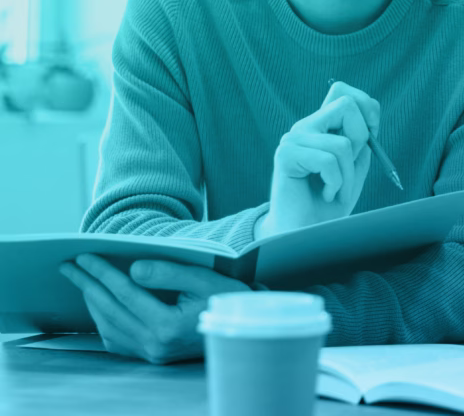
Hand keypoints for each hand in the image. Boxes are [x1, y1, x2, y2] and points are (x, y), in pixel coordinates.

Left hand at [58, 254, 250, 363]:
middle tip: (69, 266)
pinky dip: (105, 322)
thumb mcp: (205, 279)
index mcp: (167, 324)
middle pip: (111, 309)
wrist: (245, 326)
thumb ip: (168, 273)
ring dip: (93, 303)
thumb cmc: (229, 299)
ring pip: (109, 327)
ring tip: (82, 282)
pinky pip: (119, 340)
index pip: (125, 293)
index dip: (102, 272)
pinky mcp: (154, 356)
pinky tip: (101, 308)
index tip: (84, 256)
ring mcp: (153, 353)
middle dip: (88, 285)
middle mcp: (156, 344)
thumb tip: (132, 270)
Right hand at [262, 80, 380, 236]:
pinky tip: (325, 194)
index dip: (366, 107)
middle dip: (361, 138)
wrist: (304, 234)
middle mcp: (305, 127)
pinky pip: (328, 161)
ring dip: (348, 175)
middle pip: (346, 104)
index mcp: (321, 127)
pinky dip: (335, 183)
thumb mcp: (354, 170)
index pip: (342, 91)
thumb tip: (369, 124)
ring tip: (335, 191)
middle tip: (351, 166)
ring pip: (342, 143)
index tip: (371, 137)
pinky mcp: (285, 155)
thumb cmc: (328, 204)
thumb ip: (361, 145)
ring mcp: (293, 139)